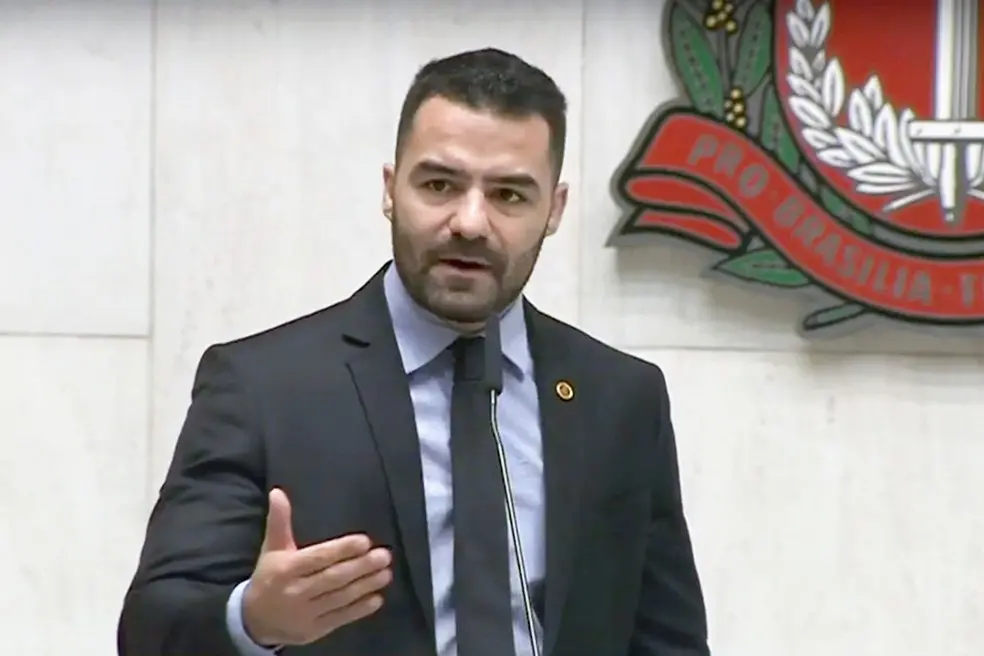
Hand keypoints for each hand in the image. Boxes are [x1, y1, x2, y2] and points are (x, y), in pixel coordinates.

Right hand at [242, 488, 392, 646]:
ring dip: (365, 585)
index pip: (318, 558)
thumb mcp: (272, 548)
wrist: (253, 621)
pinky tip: (376, 598)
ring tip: (386, 573)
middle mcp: (295, 591)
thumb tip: (278, 492)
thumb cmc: (269, 577)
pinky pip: (340, 619)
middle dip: (360, 567)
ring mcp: (305, 614)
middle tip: (384, 555)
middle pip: (333, 578)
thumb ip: (279, 521)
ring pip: (340, 598)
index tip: (364, 541)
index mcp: (286, 569)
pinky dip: (359, 609)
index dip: (341, 550)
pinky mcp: (314, 631)